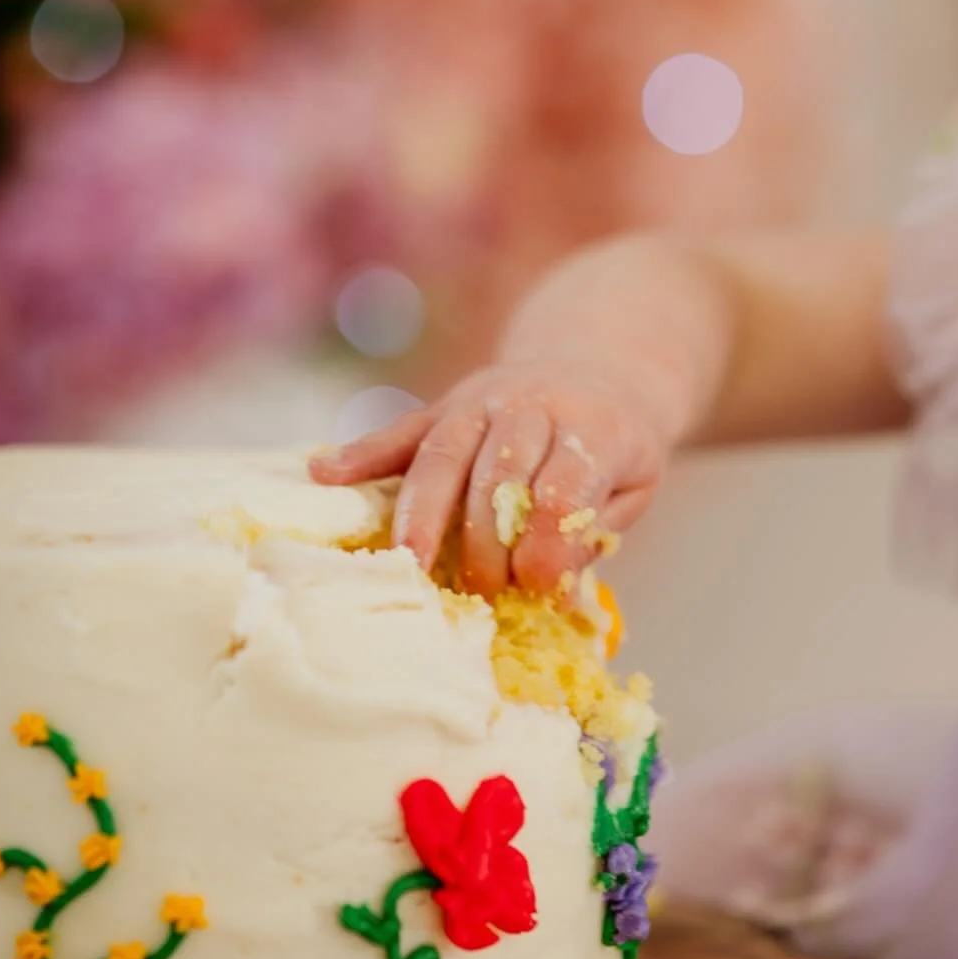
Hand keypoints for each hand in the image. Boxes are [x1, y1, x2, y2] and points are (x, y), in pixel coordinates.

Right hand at [309, 359, 670, 597]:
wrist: (597, 365)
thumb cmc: (612, 445)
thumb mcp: (632, 485)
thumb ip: (597, 533)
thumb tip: (556, 594)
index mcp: (590, 428)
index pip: (562, 487)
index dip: (547, 540)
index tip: (537, 587)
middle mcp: (530, 406)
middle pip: (498, 473)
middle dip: (486, 539)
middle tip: (480, 592)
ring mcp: (480, 401)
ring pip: (444, 453)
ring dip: (423, 510)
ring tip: (408, 560)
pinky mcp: (442, 405)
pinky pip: (400, 430)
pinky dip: (360, 452)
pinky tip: (324, 472)